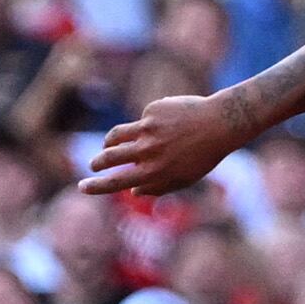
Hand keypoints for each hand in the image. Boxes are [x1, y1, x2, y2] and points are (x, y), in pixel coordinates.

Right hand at [83, 92, 246, 196]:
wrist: (222, 123)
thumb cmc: (204, 154)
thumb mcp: (184, 178)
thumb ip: (157, 187)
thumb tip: (133, 192)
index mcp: (154, 172)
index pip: (116, 182)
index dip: (96, 187)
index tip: (82, 187)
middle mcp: (148, 151)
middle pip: (109, 157)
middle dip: (97, 162)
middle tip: (93, 165)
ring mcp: (148, 129)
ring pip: (116, 135)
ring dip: (109, 143)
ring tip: (109, 146)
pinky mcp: (152, 111)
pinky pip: (142, 120)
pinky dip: (148, 124)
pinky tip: (167, 123)